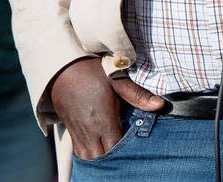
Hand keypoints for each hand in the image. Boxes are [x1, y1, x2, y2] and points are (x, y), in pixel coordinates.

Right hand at [49, 58, 163, 160]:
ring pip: (87, 156)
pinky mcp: (69, 128)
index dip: (125, 148)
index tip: (133, 141)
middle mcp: (88, 130)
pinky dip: (88, 151)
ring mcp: (77, 131)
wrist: (62, 66)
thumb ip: (137, 95)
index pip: (115, 147)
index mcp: (102, 120)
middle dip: (112, 155)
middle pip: (100, 157)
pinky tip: (97, 142)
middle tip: (123, 144)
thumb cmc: (92, 71)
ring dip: (98, 155)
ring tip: (110, 145)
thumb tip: (160, 105)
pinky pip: (78, 149)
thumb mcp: (117, 79)